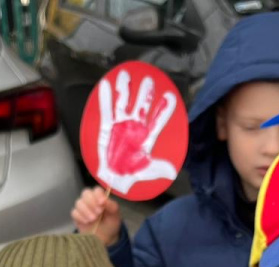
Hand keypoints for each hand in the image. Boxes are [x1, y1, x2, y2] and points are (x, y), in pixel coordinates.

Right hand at [71, 187, 121, 246]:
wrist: (106, 238)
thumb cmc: (111, 223)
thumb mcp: (115, 215)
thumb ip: (111, 206)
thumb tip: (104, 200)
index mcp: (100, 197)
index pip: (96, 190)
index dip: (98, 195)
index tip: (102, 203)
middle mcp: (90, 200)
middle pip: (85, 193)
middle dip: (91, 202)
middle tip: (98, 212)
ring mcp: (82, 208)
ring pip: (79, 203)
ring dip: (86, 210)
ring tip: (93, 219)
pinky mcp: (77, 217)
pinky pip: (74, 212)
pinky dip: (80, 217)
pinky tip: (87, 222)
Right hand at [95, 69, 178, 194]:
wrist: (114, 178)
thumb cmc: (132, 173)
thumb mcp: (148, 171)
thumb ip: (160, 168)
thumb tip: (172, 172)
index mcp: (147, 136)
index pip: (158, 119)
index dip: (164, 109)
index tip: (170, 96)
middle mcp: (135, 126)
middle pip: (142, 106)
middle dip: (145, 93)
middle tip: (149, 80)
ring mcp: (121, 124)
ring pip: (124, 103)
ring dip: (125, 89)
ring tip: (126, 75)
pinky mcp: (108, 127)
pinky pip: (107, 110)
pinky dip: (106, 98)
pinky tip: (106, 84)